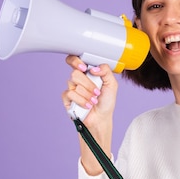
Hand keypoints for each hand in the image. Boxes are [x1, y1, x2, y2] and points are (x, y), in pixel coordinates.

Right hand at [61, 55, 117, 174]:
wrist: (101, 118)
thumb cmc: (106, 101)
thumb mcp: (112, 84)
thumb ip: (106, 71)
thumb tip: (93, 68)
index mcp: (87, 72)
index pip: (74, 59)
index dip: (75, 61)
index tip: (84, 67)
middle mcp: (78, 79)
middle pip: (74, 73)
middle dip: (88, 84)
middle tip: (96, 92)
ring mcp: (72, 88)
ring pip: (73, 85)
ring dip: (87, 95)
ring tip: (94, 101)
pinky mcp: (67, 99)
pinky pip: (70, 95)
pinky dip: (81, 101)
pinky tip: (87, 105)